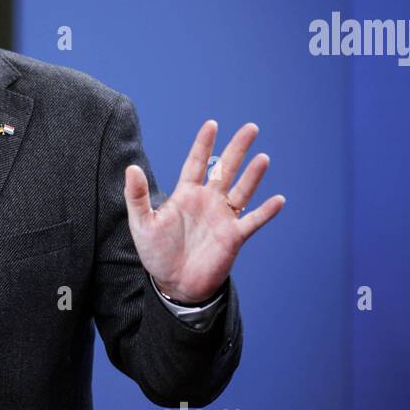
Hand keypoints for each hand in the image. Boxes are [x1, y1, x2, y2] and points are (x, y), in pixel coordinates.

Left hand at [124, 120, 283, 302]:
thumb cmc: (156, 253)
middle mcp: (207, 201)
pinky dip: (266, 211)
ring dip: (253, 175)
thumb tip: (131, 168)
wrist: (174, 284)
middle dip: (237, 149)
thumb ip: (136, 196)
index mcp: (185, 194)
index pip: (196, 163)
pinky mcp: (233, 237)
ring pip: (241, 191)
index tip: (212, 124)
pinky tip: (278, 200)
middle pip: (225, 169)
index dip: (204, 144)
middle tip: (251, 128)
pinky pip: (253, 221)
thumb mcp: (141, 224)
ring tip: (263, 157)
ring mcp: (222, 218)